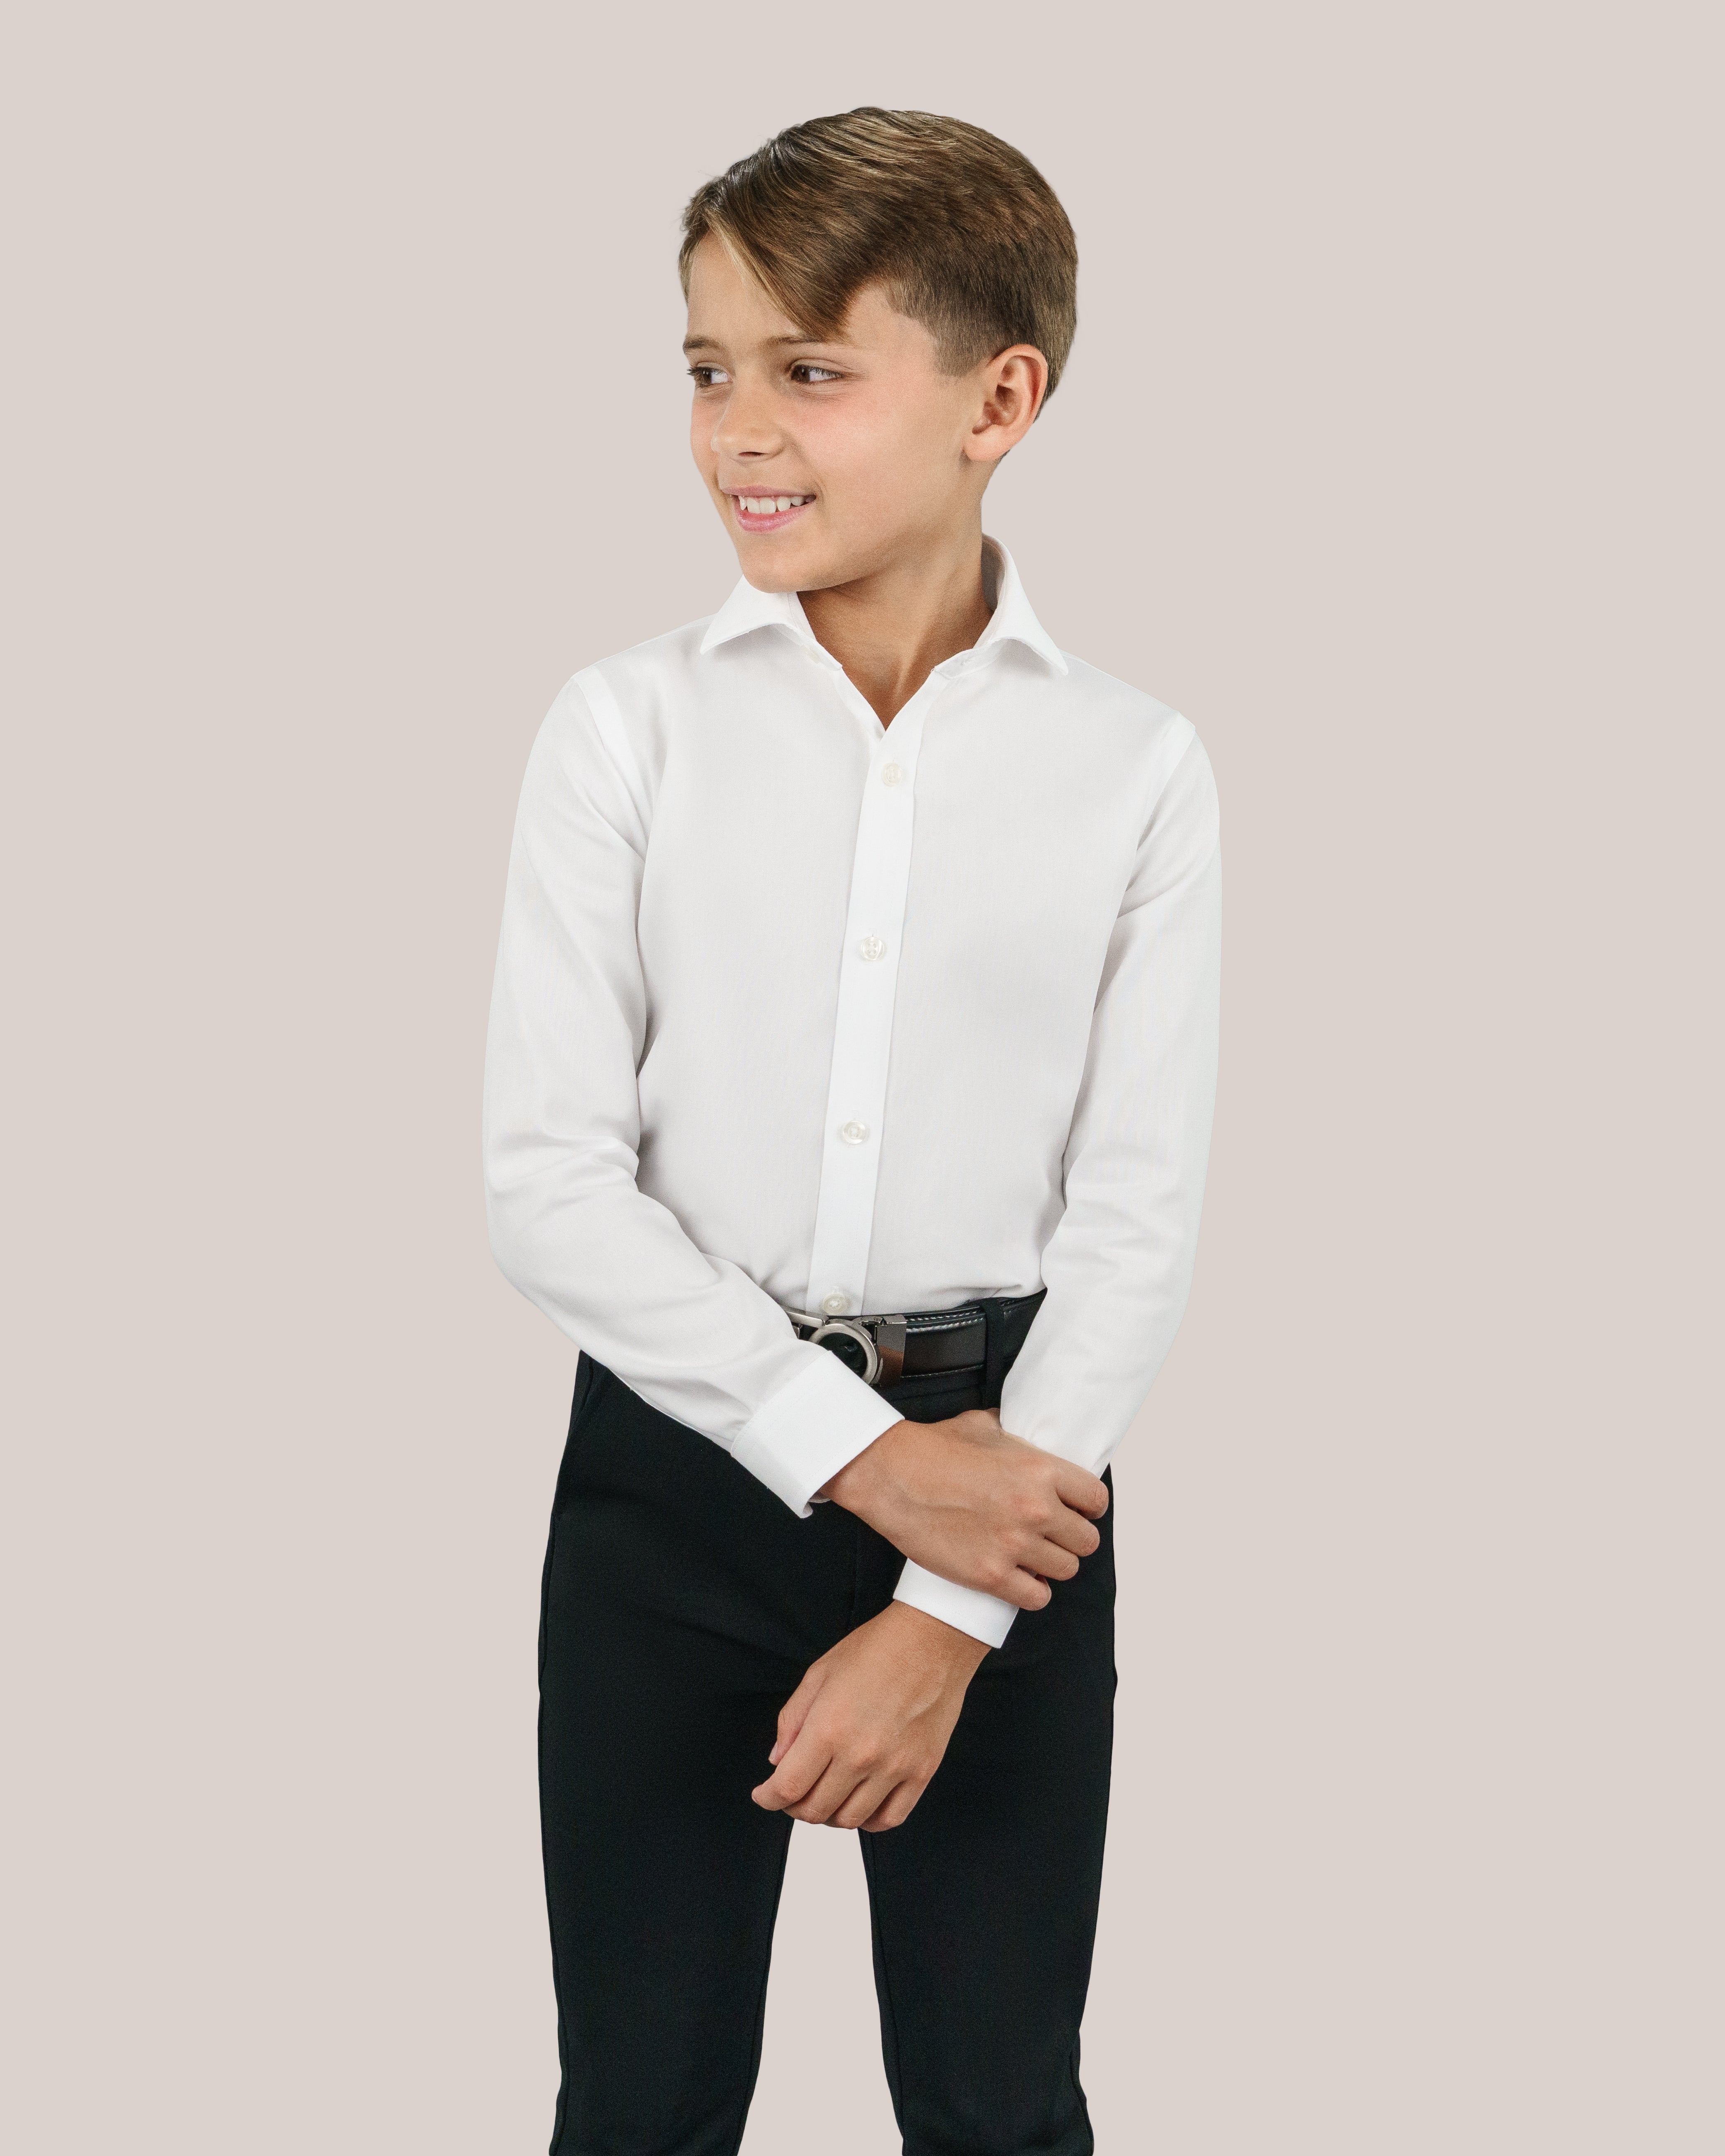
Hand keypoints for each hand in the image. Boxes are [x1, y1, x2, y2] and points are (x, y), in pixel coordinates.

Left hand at [751, 1603, 988, 1831]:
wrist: (933, 1639)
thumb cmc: (877, 1648)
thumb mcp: (819, 1673)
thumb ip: (792, 1719)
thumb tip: (778, 1761)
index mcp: (828, 1728)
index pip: (787, 1787)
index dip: (768, 1798)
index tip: (763, 1795)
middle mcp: (860, 1755)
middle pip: (815, 1810)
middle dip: (794, 1806)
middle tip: (793, 1792)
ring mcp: (894, 1767)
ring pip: (850, 1819)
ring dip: (829, 1815)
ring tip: (825, 1795)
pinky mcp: (921, 1771)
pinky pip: (890, 1817)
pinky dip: (868, 1821)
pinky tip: (859, 1804)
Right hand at [820, 1410, 1107, 1610]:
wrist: (891, 1477)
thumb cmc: (932, 1450)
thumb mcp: (983, 1427)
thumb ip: (1015, 1437)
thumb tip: (1023, 1434)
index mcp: (1041, 1470)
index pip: (1096, 1499)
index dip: (1087, 1507)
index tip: (1075, 1510)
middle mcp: (1036, 1510)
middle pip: (1087, 1541)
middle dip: (1071, 1538)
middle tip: (1051, 1535)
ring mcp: (1015, 1546)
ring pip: (1066, 1570)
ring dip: (1052, 1565)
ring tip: (1031, 1556)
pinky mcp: (991, 1576)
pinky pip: (1037, 1598)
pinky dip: (1031, 1591)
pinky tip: (1018, 1578)